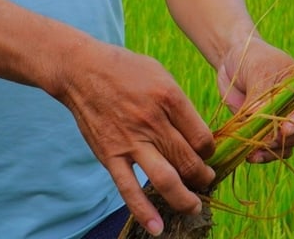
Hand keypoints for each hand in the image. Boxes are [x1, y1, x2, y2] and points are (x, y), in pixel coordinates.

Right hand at [52, 40, 215, 236]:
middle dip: (203, 177)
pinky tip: (158, 227)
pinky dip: (143, 211)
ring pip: (166, 180)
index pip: (203, 138)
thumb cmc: (125, 70)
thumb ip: (180, 105)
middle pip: (189, 162)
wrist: (82, 70)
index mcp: (170, 98)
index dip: (210, 152)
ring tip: (194, 206)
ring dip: (185, 199)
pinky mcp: (110, 155)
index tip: (206, 155)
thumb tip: (197, 135)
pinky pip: (129, 189)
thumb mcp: (161, 75)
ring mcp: (131, 141)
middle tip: (205, 181)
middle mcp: (153, 121)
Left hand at [216, 37, 293, 163]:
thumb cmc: (251, 58)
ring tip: (253, 154)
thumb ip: (261, 96)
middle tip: (264, 142)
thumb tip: (258, 120)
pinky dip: (261, 154)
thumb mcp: (258, 70)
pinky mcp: (265, 131)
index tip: (284, 130)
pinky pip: (270, 149)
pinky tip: (249, 156)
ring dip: (271, 152)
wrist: (233, 59)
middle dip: (284, 141)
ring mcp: (282, 121)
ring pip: (287, 145)